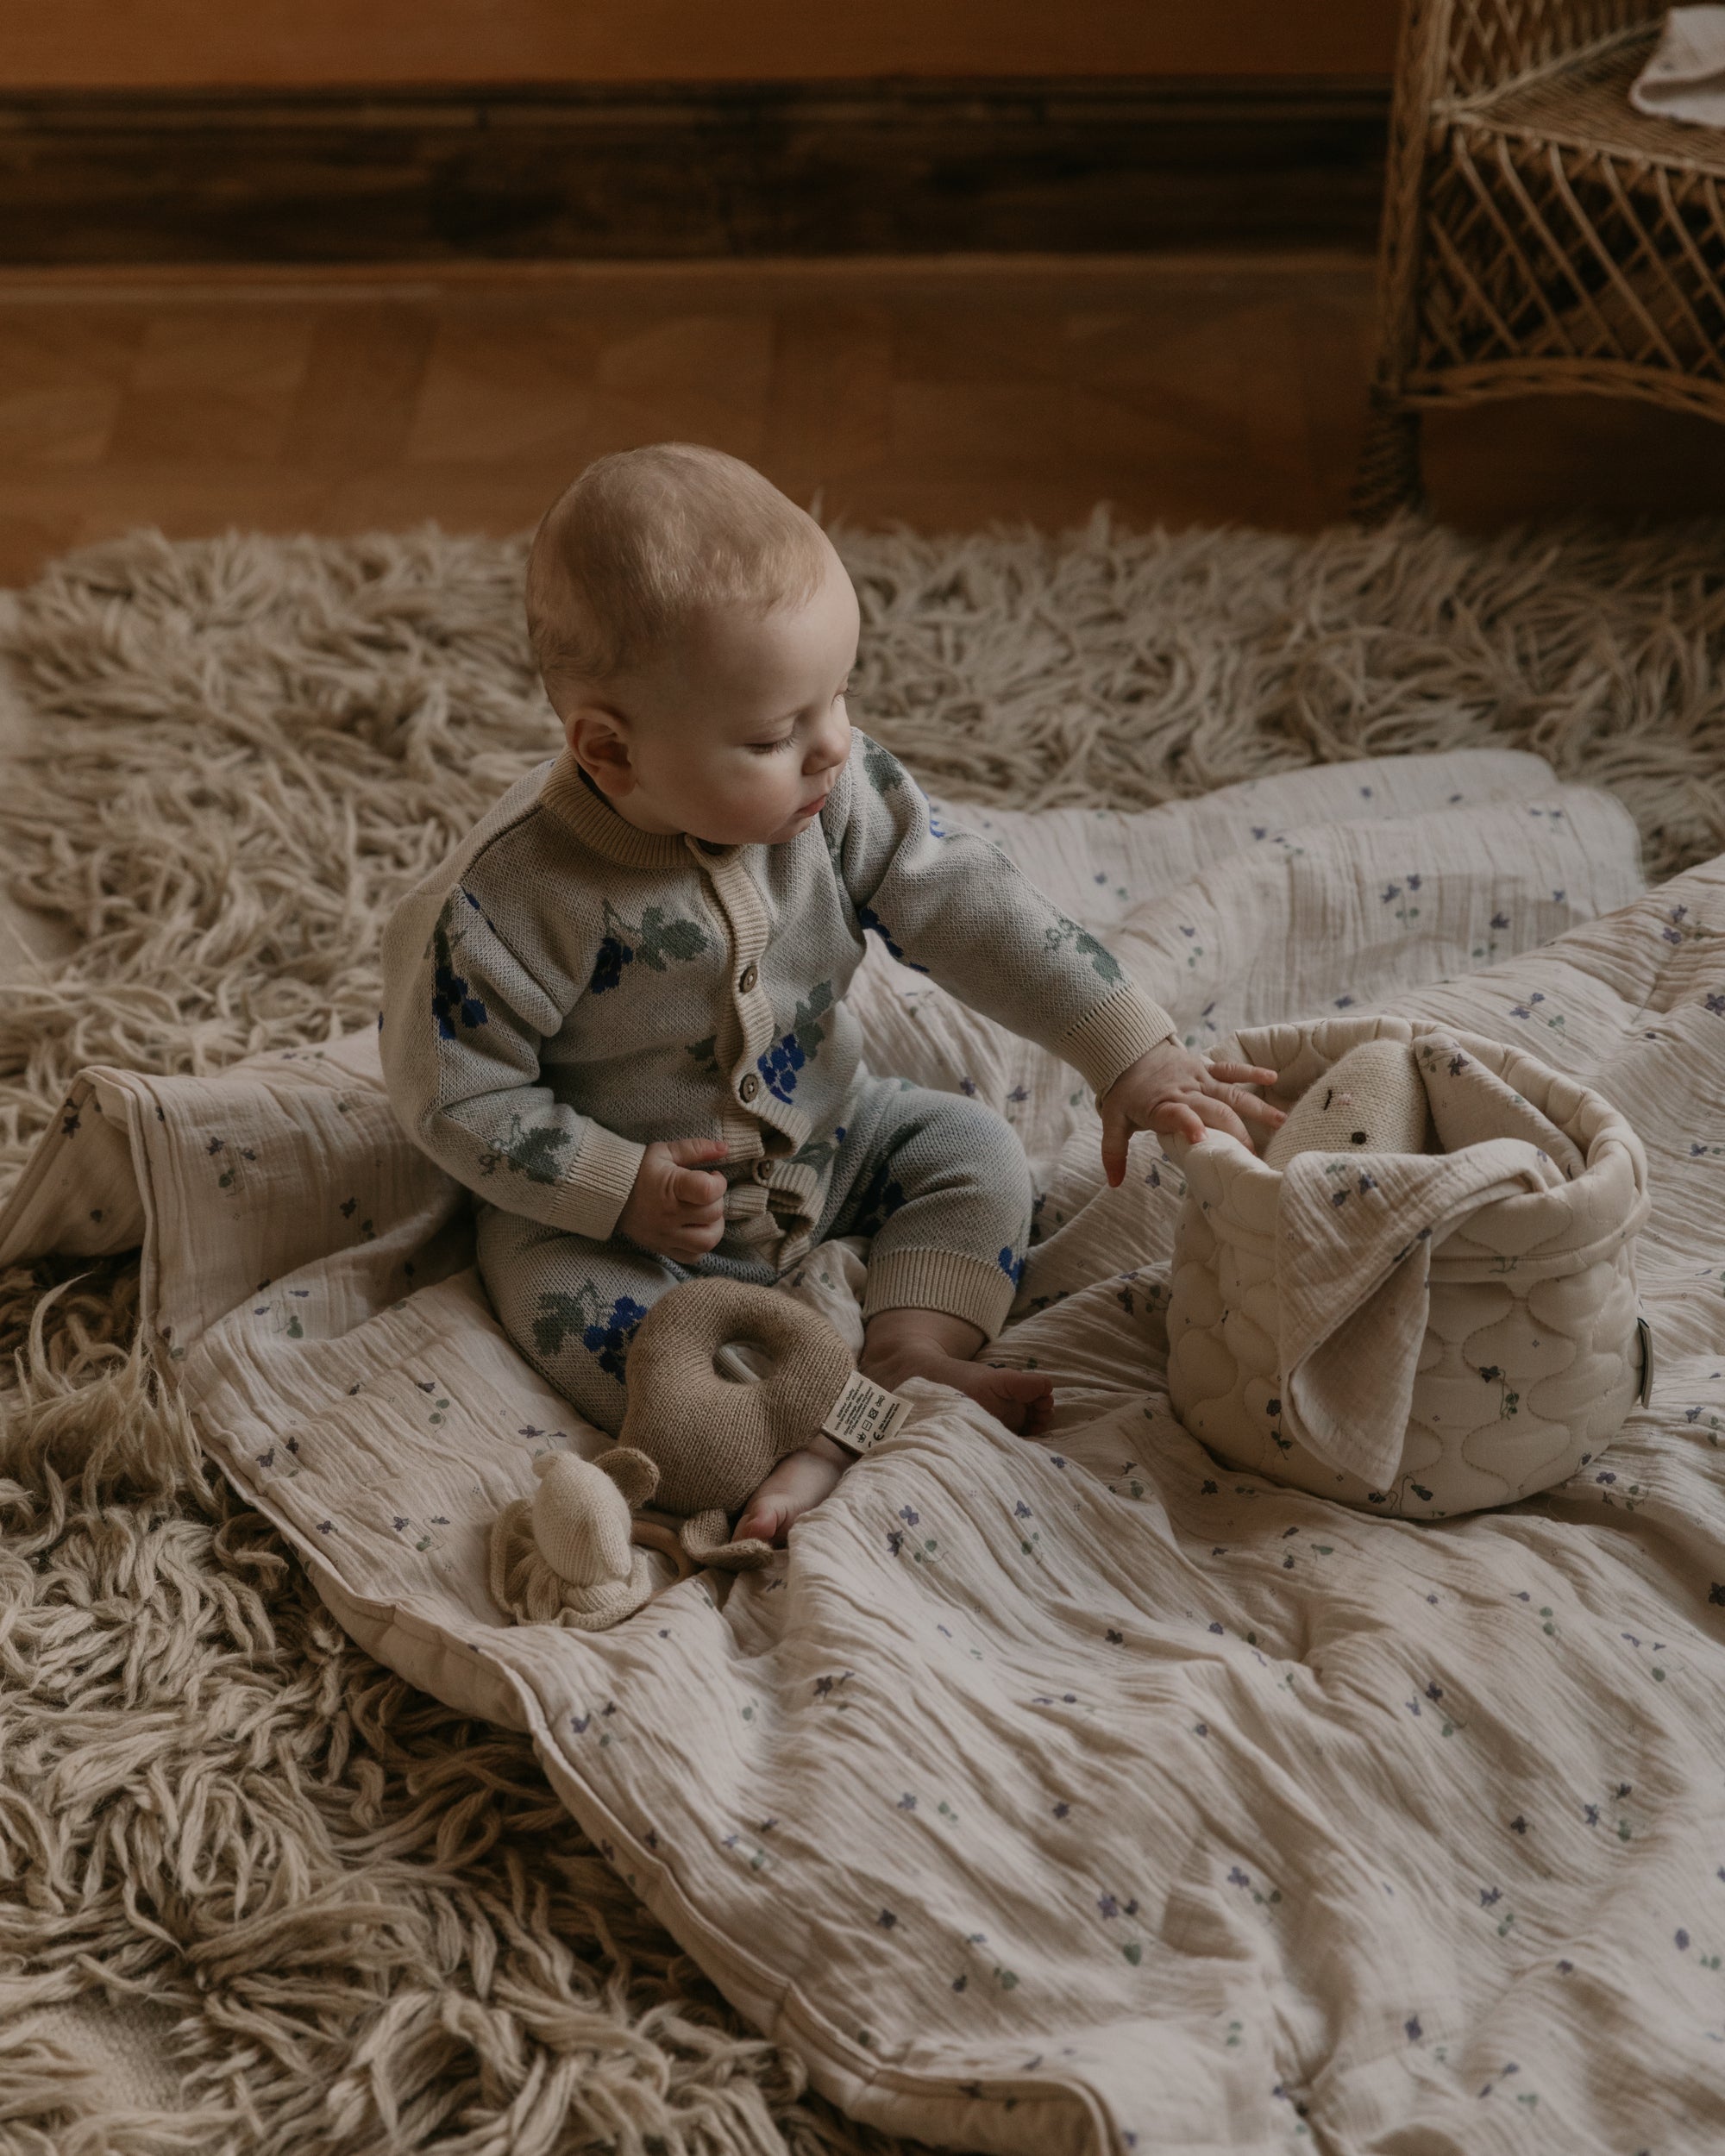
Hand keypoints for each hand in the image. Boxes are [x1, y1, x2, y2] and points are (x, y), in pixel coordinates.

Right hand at [617, 1136, 728, 1260]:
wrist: (609, 1193)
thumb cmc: (638, 1170)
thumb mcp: (665, 1152)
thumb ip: (696, 1148)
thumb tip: (725, 1148)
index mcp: (670, 1188)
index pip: (708, 1191)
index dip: (719, 1183)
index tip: (712, 1177)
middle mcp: (668, 1215)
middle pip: (713, 1215)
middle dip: (717, 1201)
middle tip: (707, 1194)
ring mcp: (665, 1236)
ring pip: (707, 1241)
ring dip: (714, 1226)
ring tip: (705, 1214)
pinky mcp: (662, 1248)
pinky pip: (693, 1257)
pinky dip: (700, 1246)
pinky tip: (695, 1229)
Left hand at [1099, 1042, 1284, 1185]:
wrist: (1127, 1050)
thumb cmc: (1124, 1091)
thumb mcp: (1112, 1121)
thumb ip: (1113, 1152)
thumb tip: (1113, 1183)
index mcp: (1161, 1105)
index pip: (1177, 1115)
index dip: (1189, 1126)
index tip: (1203, 1141)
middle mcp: (1184, 1092)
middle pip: (1214, 1111)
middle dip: (1235, 1133)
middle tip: (1253, 1156)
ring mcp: (1198, 1079)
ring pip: (1231, 1093)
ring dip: (1256, 1108)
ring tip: (1281, 1122)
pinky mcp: (1206, 1068)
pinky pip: (1231, 1070)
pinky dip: (1251, 1072)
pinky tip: (1273, 1079)